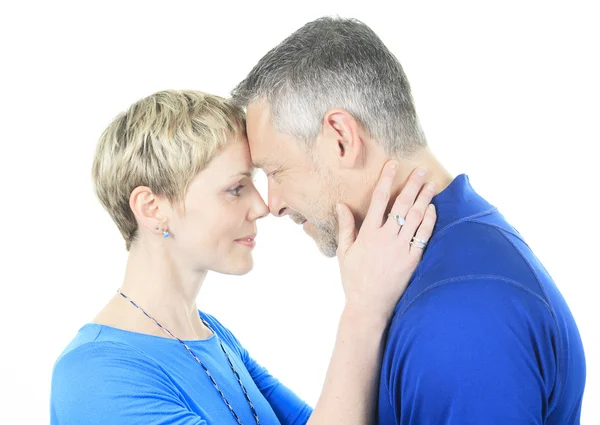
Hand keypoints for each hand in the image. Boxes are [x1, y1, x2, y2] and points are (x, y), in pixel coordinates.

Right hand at [336, 161, 436, 319]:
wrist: (369, 305)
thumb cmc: (354, 279)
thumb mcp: (344, 252)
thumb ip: (345, 227)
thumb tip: (341, 205)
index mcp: (368, 233)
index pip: (379, 199)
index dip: (387, 180)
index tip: (393, 165)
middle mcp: (386, 237)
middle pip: (402, 204)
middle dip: (412, 184)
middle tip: (420, 170)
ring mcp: (401, 248)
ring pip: (416, 217)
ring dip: (424, 198)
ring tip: (431, 184)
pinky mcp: (412, 260)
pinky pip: (423, 235)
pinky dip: (429, 220)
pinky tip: (433, 209)